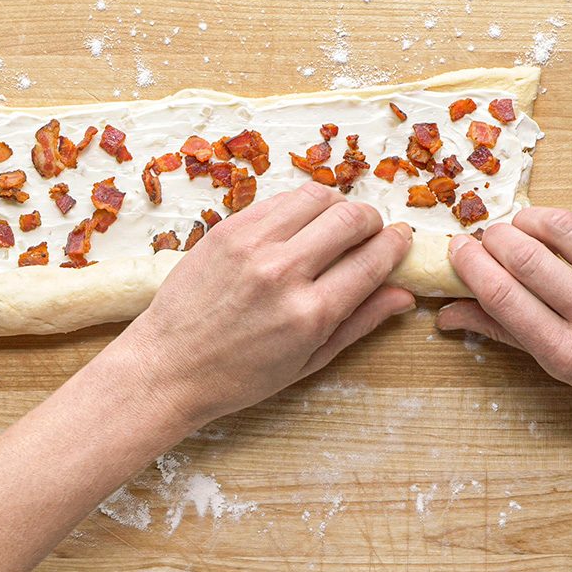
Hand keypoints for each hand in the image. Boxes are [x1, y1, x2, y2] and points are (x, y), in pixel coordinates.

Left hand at [114, 182, 414, 427]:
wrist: (168, 366)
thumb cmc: (237, 376)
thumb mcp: (307, 362)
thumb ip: (358, 323)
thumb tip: (403, 294)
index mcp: (310, 314)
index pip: (373, 259)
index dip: (396, 245)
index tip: (400, 241)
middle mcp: (283, 272)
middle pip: (352, 217)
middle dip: (372, 221)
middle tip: (368, 234)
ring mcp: (251, 245)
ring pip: (317, 196)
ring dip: (336, 206)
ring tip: (332, 228)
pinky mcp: (226, 229)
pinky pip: (278, 200)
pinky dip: (297, 207)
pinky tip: (296, 228)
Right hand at [437, 207, 571, 429]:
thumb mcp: (556, 367)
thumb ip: (501, 332)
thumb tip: (446, 314)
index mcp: (564, 350)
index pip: (500, 293)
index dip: (469, 263)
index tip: (458, 251)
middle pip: (523, 256)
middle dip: (492, 238)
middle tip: (486, 239)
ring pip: (557, 227)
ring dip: (525, 220)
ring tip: (519, 230)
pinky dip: (561, 220)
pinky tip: (555, 231)